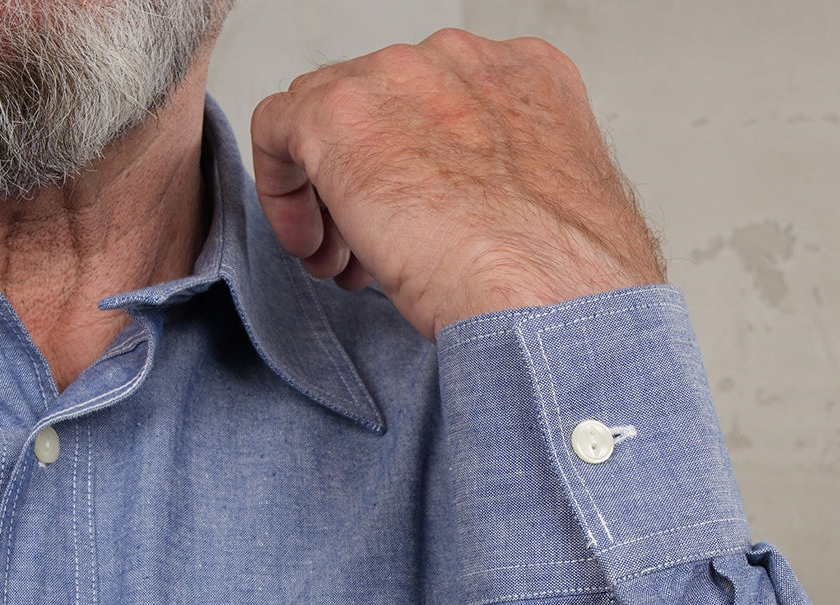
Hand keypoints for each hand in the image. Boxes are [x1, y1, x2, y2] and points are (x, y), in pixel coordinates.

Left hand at [250, 29, 664, 337]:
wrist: (550, 305)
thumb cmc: (561, 289)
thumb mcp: (551, 220)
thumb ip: (510, 193)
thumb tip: (471, 224)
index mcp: (528, 82)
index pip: (443, 108)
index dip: (417, 172)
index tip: (415, 230)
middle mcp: (465, 64)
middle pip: (385, 110)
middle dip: (370, 187)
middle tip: (369, 258)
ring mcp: (401, 80)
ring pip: (332, 118)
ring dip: (330, 196)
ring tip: (342, 264)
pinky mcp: (341, 116)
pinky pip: (279, 129)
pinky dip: (283, 189)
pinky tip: (310, 244)